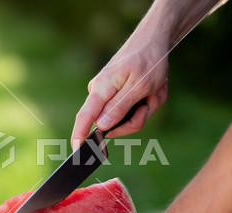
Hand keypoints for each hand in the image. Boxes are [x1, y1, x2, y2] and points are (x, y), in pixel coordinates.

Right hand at [71, 25, 168, 148]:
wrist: (154, 41)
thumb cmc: (148, 60)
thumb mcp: (139, 87)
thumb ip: (119, 107)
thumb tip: (101, 126)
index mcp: (102, 89)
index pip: (85, 116)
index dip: (79, 135)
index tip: (76, 151)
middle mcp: (101, 93)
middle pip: (114, 124)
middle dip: (138, 117)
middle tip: (151, 100)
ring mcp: (109, 95)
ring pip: (128, 119)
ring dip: (146, 107)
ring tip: (154, 90)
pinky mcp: (117, 96)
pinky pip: (132, 111)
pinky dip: (147, 102)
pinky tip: (152, 89)